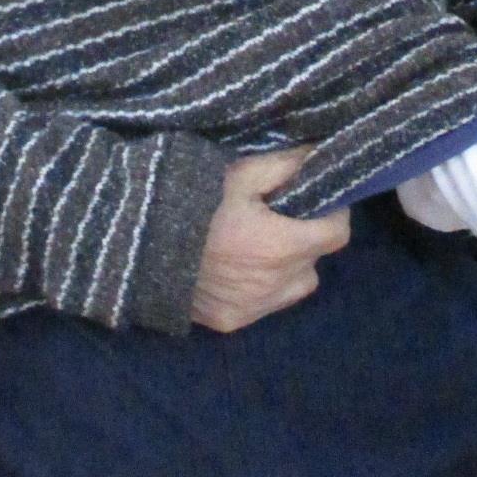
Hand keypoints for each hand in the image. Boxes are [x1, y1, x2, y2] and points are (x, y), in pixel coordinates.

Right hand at [191, 148, 349, 332]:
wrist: (139, 244)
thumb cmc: (193, 203)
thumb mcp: (239, 173)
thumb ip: (284, 165)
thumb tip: (318, 155)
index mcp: (280, 247)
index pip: (336, 235)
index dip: (333, 213)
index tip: (316, 198)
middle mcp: (274, 285)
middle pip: (315, 260)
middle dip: (307, 235)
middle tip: (281, 214)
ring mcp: (253, 308)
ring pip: (295, 286)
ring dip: (289, 266)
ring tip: (261, 243)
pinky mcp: (231, 321)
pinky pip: (265, 305)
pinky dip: (262, 287)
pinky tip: (238, 267)